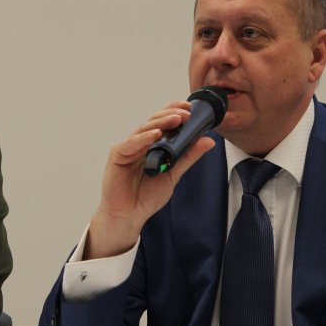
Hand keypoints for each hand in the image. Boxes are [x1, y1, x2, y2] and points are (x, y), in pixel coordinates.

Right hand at [84, 101, 215, 258]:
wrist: (129, 216)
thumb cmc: (146, 197)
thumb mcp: (174, 174)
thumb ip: (188, 156)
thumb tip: (208, 140)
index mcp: (151, 145)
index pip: (163, 123)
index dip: (175, 112)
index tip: (190, 109)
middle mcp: (139, 143)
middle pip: (154, 122)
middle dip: (170, 115)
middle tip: (186, 113)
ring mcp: (127, 148)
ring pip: (144, 129)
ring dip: (160, 123)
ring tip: (176, 119)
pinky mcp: (117, 155)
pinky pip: (131, 143)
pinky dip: (143, 138)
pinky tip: (155, 135)